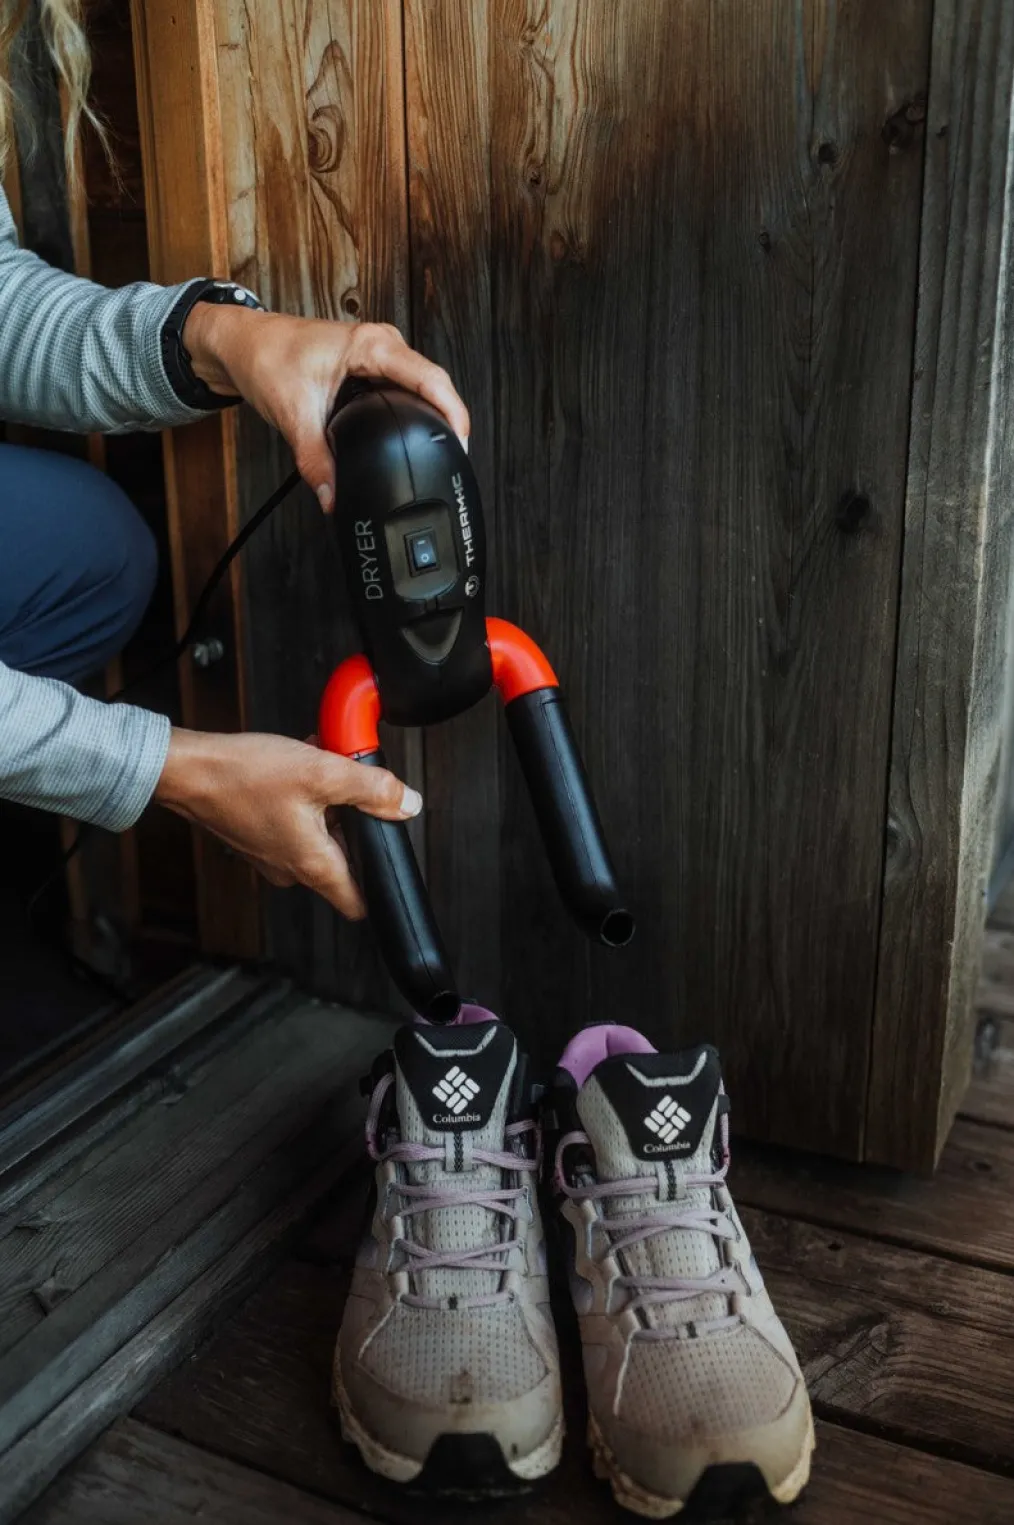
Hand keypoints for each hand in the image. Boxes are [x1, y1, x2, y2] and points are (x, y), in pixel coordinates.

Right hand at [154, 728, 421, 919]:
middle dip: (354, 820)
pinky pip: (296, 822)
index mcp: (313, 865)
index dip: (381, 886)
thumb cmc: (242, 775)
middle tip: (349, 786)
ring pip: (320, 834)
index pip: (359, 902)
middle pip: (345, 856)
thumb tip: (407, 804)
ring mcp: (272, 854)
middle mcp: (291, 868)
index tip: (390, 864)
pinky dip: (304, 797)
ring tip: (320, 768)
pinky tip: (298, 768)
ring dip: (328, 802)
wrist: (187, 769)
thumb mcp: (322, 773)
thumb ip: (372, 790)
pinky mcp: (258, 836)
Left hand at [182, 305, 469, 511]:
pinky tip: (411, 436)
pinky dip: (411, 413)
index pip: (430, 378)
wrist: (242, 343)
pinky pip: (403, 390)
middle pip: (433, 385)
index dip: (453, 413)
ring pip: (420, 388)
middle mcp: (383, 346)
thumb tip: (333, 497)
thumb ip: (315, 461)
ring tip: (439, 453)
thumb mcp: (292, 414)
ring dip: (431, 417)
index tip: (462, 445)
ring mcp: (379, 356)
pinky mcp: (371, 368)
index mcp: (372, 345)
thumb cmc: (265, 357)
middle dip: (447, 422)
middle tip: (454, 461)